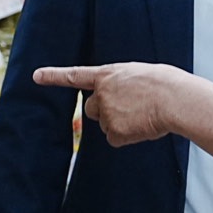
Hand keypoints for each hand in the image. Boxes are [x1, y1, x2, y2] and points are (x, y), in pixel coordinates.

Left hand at [34, 63, 188, 146]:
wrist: (175, 100)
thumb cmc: (166, 84)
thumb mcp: (140, 74)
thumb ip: (123, 83)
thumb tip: (124, 100)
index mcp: (108, 74)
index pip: (75, 76)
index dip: (54, 76)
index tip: (36, 76)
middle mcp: (101, 94)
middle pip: (92, 109)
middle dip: (106, 112)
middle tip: (131, 108)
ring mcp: (106, 113)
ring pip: (107, 125)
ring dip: (122, 124)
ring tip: (143, 115)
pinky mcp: (114, 132)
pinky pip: (116, 139)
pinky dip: (128, 137)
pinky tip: (142, 127)